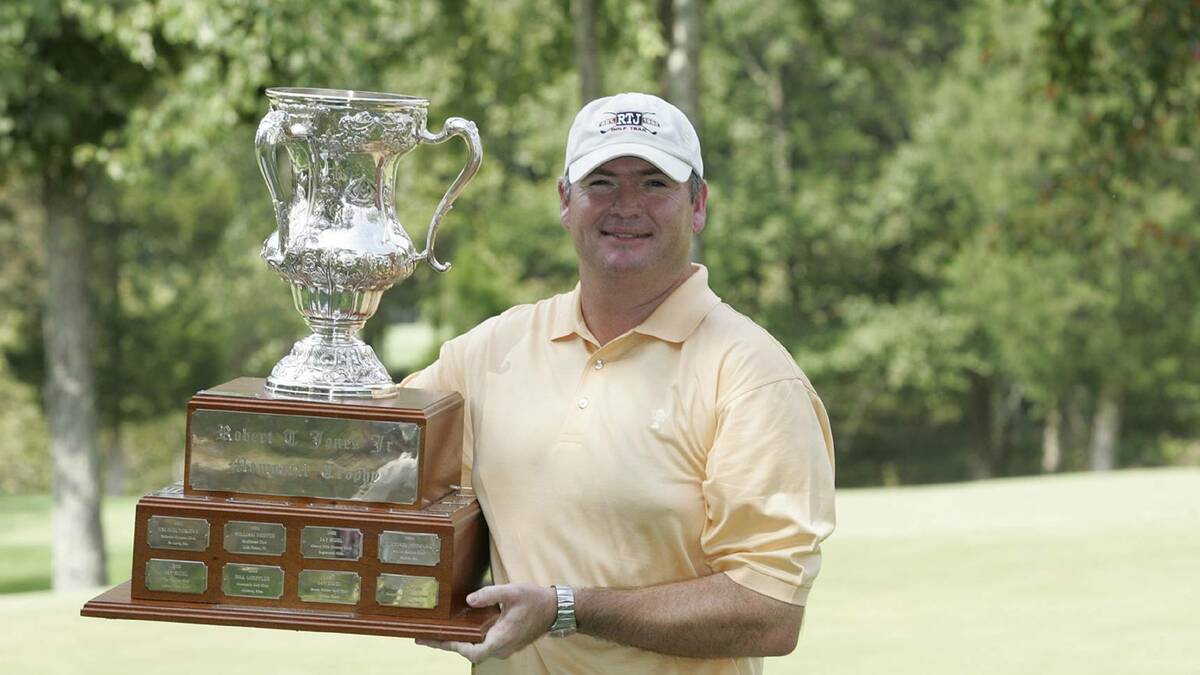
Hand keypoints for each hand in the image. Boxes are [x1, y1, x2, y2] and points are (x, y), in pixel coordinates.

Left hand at [416, 583, 556, 663]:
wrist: (555, 609)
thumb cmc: (535, 601)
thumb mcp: (512, 592)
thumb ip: (489, 595)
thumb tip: (469, 599)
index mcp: (501, 638)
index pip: (471, 651)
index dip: (450, 646)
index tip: (433, 639)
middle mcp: (501, 647)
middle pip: (469, 650)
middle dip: (447, 644)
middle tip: (425, 637)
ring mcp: (504, 646)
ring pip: (476, 647)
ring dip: (457, 641)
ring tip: (437, 633)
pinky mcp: (505, 641)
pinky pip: (483, 643)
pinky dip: (469, 637)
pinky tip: (459, 627)